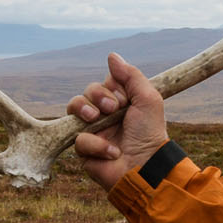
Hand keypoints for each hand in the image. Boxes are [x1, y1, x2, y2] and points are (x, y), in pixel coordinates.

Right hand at [68, 53, 168, 190]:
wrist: (145, 167)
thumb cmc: (149, 134)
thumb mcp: (148, 99)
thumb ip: (131, 75)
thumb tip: (111, 55)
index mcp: (118, 104)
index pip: (101, 85)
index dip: (109, 88)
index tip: (123, 98)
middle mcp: (104, 117)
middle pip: (85, 94)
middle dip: (96, 96)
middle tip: (111, 108)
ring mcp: (93, 132)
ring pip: (73, 110)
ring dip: (86, 111)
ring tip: (97, 119)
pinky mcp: (85, 151)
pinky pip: (79, 138)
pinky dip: (96, 144)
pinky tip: (112, 152)